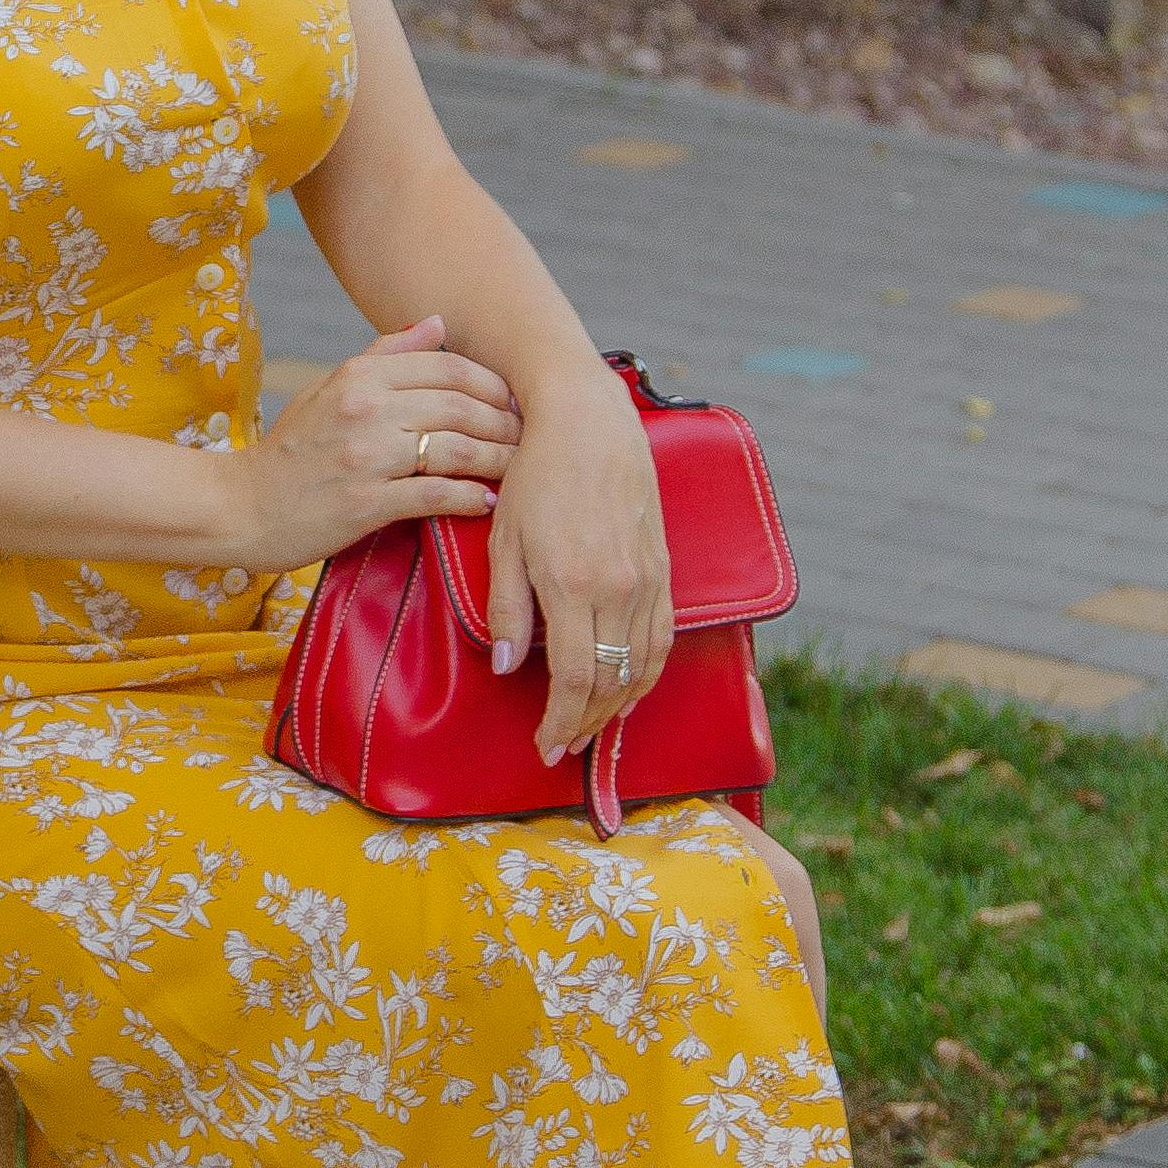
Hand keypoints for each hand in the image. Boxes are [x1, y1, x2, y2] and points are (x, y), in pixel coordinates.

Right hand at [235, 316, 518, 574]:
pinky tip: (486, 503)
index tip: (511, 403)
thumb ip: (384, 356)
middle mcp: (365, 409)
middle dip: (503, 422)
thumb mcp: (328, 390)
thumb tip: (438, 324)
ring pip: (456, 449)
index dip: (491, 384)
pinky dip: (468, 498)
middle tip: (527, 438)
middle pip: (460, 405)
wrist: (240, 506)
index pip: (447, 366)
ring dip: (496, 461)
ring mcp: (365, 457)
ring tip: (517, 471)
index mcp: (358, 376)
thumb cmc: (290, 451)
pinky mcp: (364, 504)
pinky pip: (434, 495)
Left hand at [487, 361, 674, 763]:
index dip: (560, 723)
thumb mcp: (503, 539)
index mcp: (573, 585)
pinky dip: (647, 674)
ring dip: (619, 706)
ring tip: (592, 726)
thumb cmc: (536, 474)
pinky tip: (629, 687)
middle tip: (564, 745)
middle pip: (610, 683)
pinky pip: (662, 638)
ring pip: (643, 667)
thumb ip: (505, 606)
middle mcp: (618, 589)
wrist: (588, 420)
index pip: (572, 680)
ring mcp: (647, 579)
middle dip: (586, 724)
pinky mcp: (663, 567)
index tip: (545, 747)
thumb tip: (505, 666)